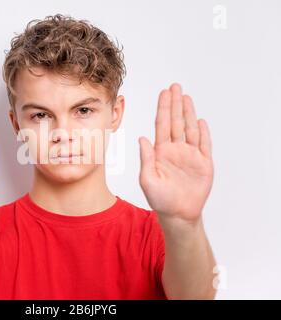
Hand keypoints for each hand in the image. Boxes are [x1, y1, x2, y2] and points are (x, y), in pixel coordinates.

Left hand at [138, 83, 212, 223]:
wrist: (178, 214)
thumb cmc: (160, 199)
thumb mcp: (147, 179)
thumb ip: (146, 158)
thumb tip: (142, 138)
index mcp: (161, 151)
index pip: (162, 125)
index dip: (163, 108)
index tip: (164, 93)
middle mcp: (175, 150)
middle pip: (176, 122)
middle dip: (175, 104)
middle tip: (175, 86)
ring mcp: (190, 155)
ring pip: (190, 129)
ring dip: (189, 113)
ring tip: (186, 97)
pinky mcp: (204, 163)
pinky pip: (204, 144)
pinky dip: (203, 132)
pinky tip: (201, 120)